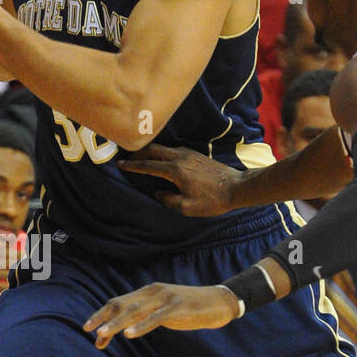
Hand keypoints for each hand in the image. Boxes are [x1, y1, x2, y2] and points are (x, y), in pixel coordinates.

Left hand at [84, 282, 240, 347]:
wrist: (219, 302)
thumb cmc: (189, 309)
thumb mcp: (162, 312)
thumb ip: (144, 319)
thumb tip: (123, 331)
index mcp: (147, 293)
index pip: (118, 302)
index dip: (102, 315)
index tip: (88, 329)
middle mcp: (153, 292)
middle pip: (122, 304)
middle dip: (103, 318)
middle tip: (88, 331)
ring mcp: (165, 298)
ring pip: (135, 311)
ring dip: (116, 323)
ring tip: (102, 334)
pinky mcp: (178, 307)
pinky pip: (155, 317)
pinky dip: (141, 326)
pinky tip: (129, 334)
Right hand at [118, 143, 241, 215]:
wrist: (236, 187)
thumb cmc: (213, 200)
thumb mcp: (188, 208)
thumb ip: (168, 200)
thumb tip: (158, 193)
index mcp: (175, 170)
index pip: (148, 165)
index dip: (132, 166)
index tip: (120, 164)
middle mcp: (180, 157)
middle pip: (153, 150)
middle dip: (138, 153)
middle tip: (127, 158)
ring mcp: (188, 153)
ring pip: (163, 148)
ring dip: (150, 151)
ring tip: (141, 158)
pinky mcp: (195, 154)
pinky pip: (173, 150)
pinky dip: (161, 153)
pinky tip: (161, 159)